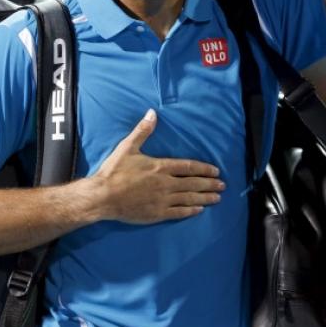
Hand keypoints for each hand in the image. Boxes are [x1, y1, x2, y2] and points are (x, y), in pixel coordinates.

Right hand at [92, 110, 224, 223]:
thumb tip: (152, 113)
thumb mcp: (128, 147)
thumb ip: (143, 130)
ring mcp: (162, 200)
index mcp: (160, 166)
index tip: (215, 171)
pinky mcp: (157, 213)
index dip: (204, 169)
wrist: (103, 196)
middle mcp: (165, 183)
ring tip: (217, 198)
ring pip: (189, 198)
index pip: (188, 167)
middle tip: (222, 185)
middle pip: (193, 183)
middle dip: (209, 184)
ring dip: (205, 198)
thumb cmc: (114, 171)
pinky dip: (190, 211)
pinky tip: (199, 210)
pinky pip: (178, 212)